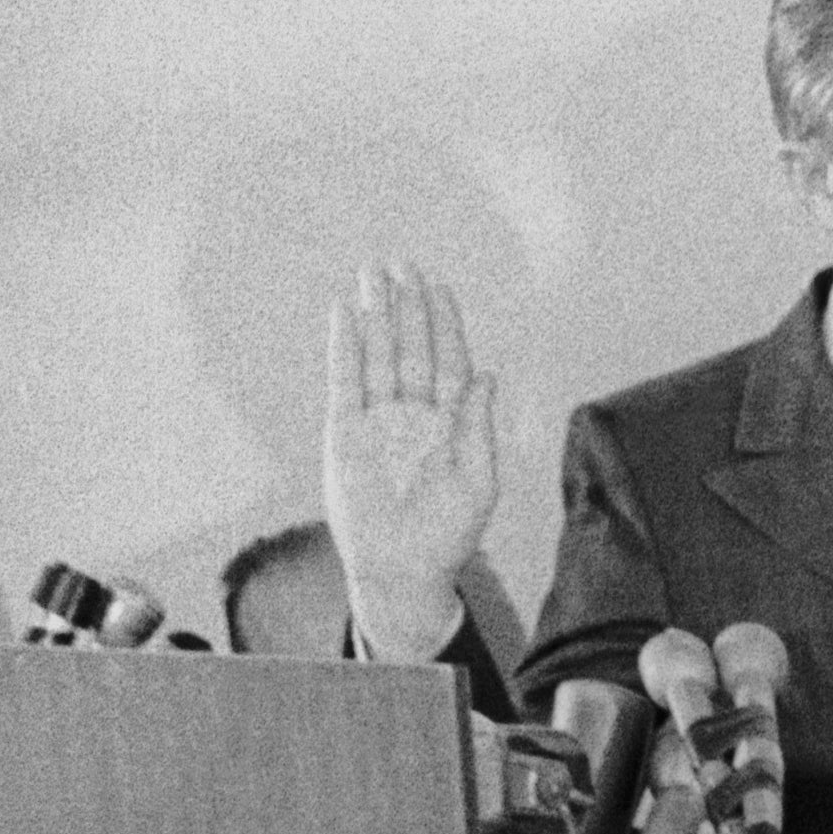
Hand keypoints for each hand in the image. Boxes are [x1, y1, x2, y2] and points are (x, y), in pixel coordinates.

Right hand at [322, 262, 497, 659]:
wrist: (401, 570)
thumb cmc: (447, 535)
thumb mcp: (478, 482)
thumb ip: (479, 426)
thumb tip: (487, 374)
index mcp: (450, 423)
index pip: (449, 361)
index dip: (445, 324)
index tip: (440, 286)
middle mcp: (414, 414)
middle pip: (411, 348)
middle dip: (409, 307)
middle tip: (403, 264)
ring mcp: (379, 419)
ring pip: (378, 355)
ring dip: (377, 315)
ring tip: (375, 272)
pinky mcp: (345, 431)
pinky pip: (345, 379)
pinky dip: (345, 346)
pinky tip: (346, 311)